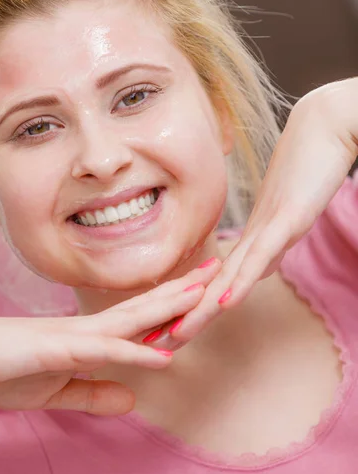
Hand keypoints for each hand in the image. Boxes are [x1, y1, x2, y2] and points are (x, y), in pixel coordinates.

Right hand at [0, 259, 220, 413]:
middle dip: (182, 292)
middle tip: (217, 273)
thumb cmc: (4, 368)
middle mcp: (88, 330)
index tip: (201, 295)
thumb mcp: (58, 391)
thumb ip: (95, 393)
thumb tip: (132, 397)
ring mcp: (75, 337)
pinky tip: (163, 356)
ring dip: (168, 308)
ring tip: (203, 294)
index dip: (172, 307)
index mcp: (90, 338)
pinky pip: (103, 351)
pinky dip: (134, 353)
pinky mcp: (57, 350)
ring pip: (130, 319)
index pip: (139, 320)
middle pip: (144, 308)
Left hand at [169, 78, 357, 341]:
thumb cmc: (308, 168)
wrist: (325, 126)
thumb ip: (271, 242)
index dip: (189, 311)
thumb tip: (258, 267)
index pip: (215, 283)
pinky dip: (239, 281)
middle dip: (180, 318)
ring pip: (226, 277)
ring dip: (198, 309)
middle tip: (149, 347)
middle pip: (210, 286)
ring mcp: (267, 228)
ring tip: (171, 337)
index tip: (164, 334)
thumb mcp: (289, 217)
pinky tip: (221, 303)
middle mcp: (251, 237)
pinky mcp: (287, 219)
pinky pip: (259, 255)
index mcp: (251, 239)